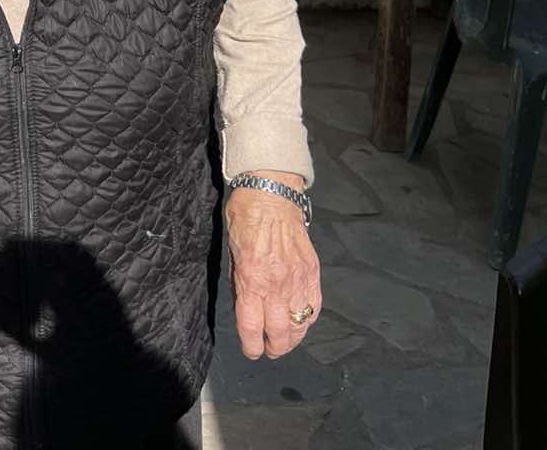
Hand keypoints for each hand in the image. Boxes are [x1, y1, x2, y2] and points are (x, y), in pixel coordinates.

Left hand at [224, 169, 321, 359]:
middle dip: (274, 347)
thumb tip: (245, 305)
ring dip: (294, 338)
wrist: (271, 194)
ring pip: (301, 323)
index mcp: (252, 280)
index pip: (252, 326)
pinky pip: (315, 306)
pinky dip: (309, 319)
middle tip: (269, 350)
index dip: (251, 345)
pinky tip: (302, 322)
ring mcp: (298, 280)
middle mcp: (277, 285)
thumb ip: (240, 282)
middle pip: (280, 332)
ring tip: (286, 342)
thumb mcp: (231, 252)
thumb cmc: (244, 218)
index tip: (251, 351)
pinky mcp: (313, 272)